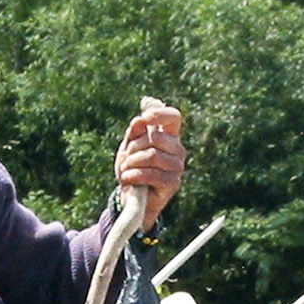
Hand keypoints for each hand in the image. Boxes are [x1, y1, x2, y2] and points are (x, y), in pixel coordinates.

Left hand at [114, 97, 185, 230]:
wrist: (132, 200)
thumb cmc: (132, 170)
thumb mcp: (129, 148)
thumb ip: (136, 129)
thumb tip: (147, 103)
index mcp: (170, 137)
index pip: (173, 117)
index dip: (158, 114)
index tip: (142, 120)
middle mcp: (178, 150)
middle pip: (155, 138)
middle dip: (134, 147)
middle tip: (125, 158)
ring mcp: (178, 167)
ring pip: (152, 155)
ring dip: (131, 163)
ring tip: (125, 170)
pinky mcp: (173, 183)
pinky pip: (151, 173)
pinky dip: (134, 175)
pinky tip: (127, 179)